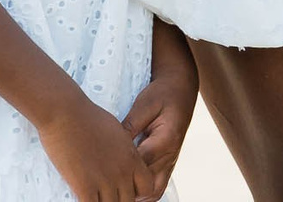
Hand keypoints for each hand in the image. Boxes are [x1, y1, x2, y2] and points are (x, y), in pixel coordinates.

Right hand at [38, 97, 159, 201]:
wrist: (65, 112)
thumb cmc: (87, 115)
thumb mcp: (116, 129)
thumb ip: (124, 147)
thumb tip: (124, 152)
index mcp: (131, 158)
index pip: (147, 187)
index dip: (137, 191)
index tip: (124, 187)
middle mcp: (122, 172)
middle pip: (129, 201)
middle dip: (118, 199)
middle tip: (105, 193)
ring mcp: (104, 181)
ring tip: (94, 196)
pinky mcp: (85, 186)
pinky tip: (82, 197)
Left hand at [120, 58, 197, 195]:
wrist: (180, 91)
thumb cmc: (161, 95)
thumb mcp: (145, 104)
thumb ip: (130, 125)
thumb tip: (112, 143)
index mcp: (166, 140)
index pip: (141, 164)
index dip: (121, 171)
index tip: (101, 171)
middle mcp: (170, 156)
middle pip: (148, 185)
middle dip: (128, 189)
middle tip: (107, 187)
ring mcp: (170, 163)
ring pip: (155, 192)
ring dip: (137, 195)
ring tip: (115, 192)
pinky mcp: (167, 165)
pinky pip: (157, 187)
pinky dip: (143, 193)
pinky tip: (127, 190)